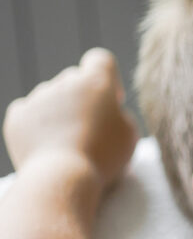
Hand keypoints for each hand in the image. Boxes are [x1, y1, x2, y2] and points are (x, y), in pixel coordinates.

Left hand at [3, 49, 136, 186]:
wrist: (62, 178)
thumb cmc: (104, 156)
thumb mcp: (130, 134)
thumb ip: (120, 114)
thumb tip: (107, 112)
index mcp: (96, 83)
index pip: (101, 60)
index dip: (108, 77)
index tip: (111, 100)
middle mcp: (64, 83)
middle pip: (73, 78)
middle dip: (82, 97)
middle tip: (90, 127)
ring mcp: (37, 98)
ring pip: (49, 96)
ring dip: (58, 111)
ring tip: (67, 142)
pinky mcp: (17, 117)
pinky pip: (27, 111)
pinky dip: (36, 124)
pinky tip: (46, 143)